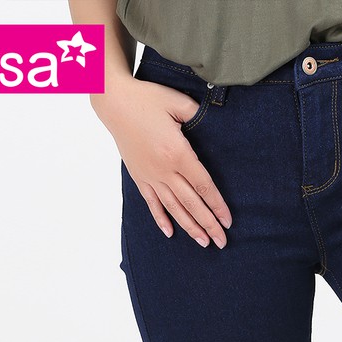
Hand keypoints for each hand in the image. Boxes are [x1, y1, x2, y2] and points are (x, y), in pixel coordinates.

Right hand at [93, 77, 231, 247]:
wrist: (113, 101)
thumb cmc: (147, 98)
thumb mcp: (178, 102)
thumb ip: (199, 116)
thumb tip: (217, 124)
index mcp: (177, 153)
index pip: (203, 186)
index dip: (217, 205)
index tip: (228, 221)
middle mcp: (164, 170)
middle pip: (192, 203)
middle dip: (208, 224)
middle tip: (222, 241)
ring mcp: (150, 176)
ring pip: (174, 208)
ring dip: (190, 227)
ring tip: (203, 242)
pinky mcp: (139, 176)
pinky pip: (152, 203)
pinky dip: (161, 219)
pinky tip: (171, 233)